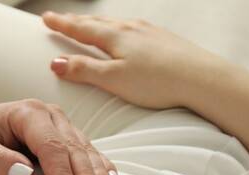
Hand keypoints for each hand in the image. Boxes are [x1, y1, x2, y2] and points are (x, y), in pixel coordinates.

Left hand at [0, 100, 118, 174]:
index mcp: (27, 112)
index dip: (62, 173)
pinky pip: (87, 151)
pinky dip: (100, 167)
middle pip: (73, 147)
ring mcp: (61, 123)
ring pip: (84, 149)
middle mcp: (49, 114)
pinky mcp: (66, 135)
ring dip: (97, 173)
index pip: (50, 145)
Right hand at [42, 12, 228, 109]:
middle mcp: (131, 28)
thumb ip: (84, 70)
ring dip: (97, 24)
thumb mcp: (114, 79)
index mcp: (116, 37)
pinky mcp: (164, 40)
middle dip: (75, 21)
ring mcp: (150, 32)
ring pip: (116, 24)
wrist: (203, 79)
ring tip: (87, 24)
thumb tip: (55, 62)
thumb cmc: (158, 82)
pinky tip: (124, 35)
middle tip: (59, 17)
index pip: (81, 29)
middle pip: (97, 22)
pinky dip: (118, 30)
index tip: (45, 18)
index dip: (61, 24)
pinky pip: (133, 29)